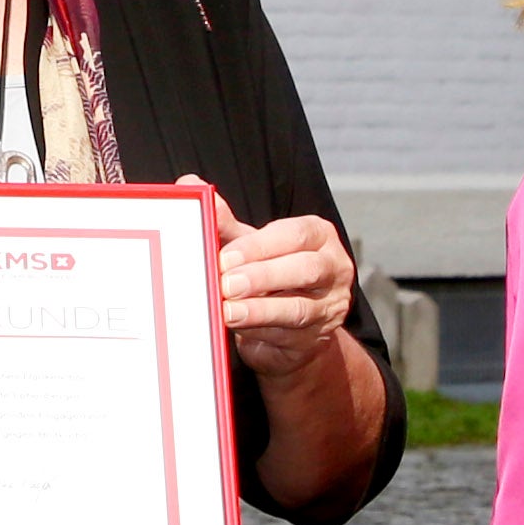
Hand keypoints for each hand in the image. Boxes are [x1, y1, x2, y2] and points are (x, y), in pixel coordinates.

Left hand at [190, 182, 356, 380]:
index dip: (259, 246)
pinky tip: (236, 326)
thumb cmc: (271, 277)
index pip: (294, 235)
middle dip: (262, 276)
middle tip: (226, 283)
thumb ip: (224, 222)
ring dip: (259, 309)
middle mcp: (333, 268)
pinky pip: (288, 335)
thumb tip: (190, 185)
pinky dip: (259, 331)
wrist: (291, 329)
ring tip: (227, 310)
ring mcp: (330, 306)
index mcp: (318, 236)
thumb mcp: (250, 246)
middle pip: (305, 269)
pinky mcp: (317, 339)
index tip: (225, 257)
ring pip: (298, 307)